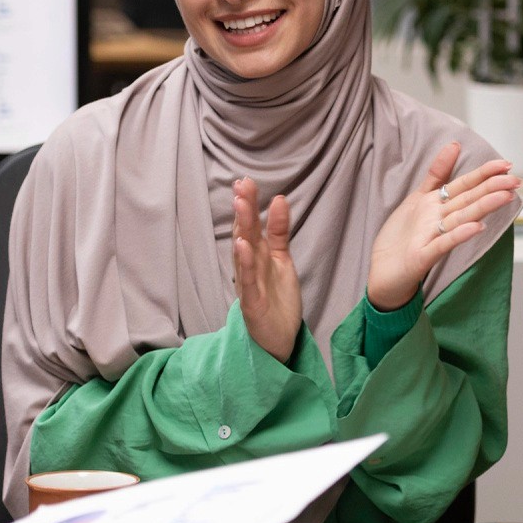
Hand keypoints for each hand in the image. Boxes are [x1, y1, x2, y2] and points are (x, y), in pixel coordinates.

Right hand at [232, 176, 302, 361]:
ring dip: (242, 229)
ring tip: (241, 206)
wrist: (278, 340)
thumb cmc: (277, 300)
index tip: (246, 182)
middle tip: (242, 186)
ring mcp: (249, 285)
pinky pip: (249, 281)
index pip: (251, 226)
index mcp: (257, 257)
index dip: (248, 205)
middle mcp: (249, 268)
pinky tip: (243, 245)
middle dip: (244, 210)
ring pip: (244, 254)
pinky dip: (246, 263)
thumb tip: (279, 199)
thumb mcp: (281, 260)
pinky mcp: (252, 304)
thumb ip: (280, 232)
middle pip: (245, 234)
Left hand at [366, 144, 519, 311]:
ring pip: (461, 219)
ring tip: (505, 196)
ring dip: (483, 208)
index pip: (466, 186)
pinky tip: (476, 228)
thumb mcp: (418, 198)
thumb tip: (454, 144)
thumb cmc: (402, 238)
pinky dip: (458, 236)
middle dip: (493, 188)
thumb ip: (438, 174)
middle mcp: (440, 221)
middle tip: (517, 180)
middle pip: (469, 200)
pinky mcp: (422, 257)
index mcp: (440, 206)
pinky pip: (442, 244)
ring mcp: (433, 239)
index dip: (485, 174)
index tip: (507, 164)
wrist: (384, 273)